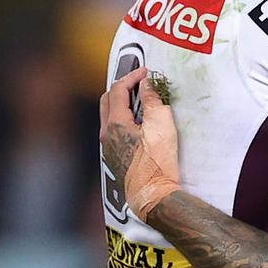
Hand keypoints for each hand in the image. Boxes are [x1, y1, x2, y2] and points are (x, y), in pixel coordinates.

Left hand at [100, 67, 181, 220]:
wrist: (153, 195)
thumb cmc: (157, 161)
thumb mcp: (161, 124)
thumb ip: (152, 100)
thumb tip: (147, 84)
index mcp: (115, 123)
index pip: (118, 90)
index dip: (132, 77)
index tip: (146, 71)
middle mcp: (106, 134)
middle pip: (107, 101)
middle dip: (122, 87)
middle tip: (140, 82)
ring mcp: (108, 147)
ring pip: (109, 116)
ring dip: (122, 103)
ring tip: (141, 100)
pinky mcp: (115, 157)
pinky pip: (114, 129)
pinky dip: (124, 117)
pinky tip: (139, 122)